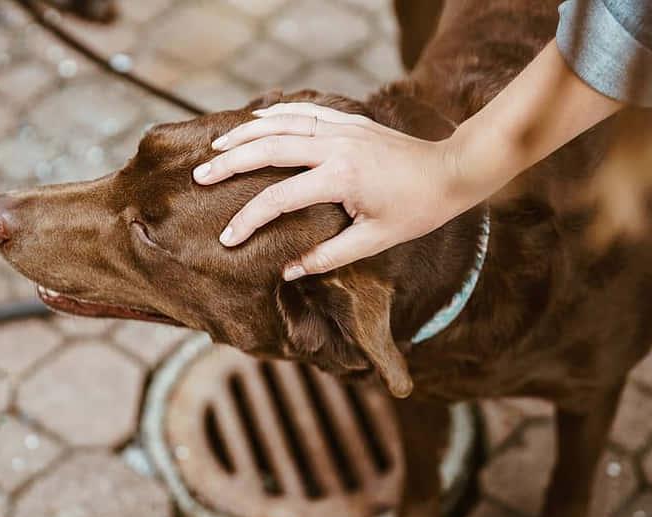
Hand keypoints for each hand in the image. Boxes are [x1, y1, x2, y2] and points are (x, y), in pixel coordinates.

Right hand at [192, 102, 480, 280]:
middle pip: (269, 149)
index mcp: (341, 179)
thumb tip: (288, 270)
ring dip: (245, 133)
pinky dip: (276, 114)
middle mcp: (336, 146)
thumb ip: (328, 256)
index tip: (228, 238)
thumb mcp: (374, 241)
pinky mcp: (349, 121)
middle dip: (231, 164)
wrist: (452, 172)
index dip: (250, 219)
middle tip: (200, 176)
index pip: (280, 198)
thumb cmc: (417, 211)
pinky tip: (256, 121)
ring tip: (216, 147)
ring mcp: (342, 128)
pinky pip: (304, 111)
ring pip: (282, 123)